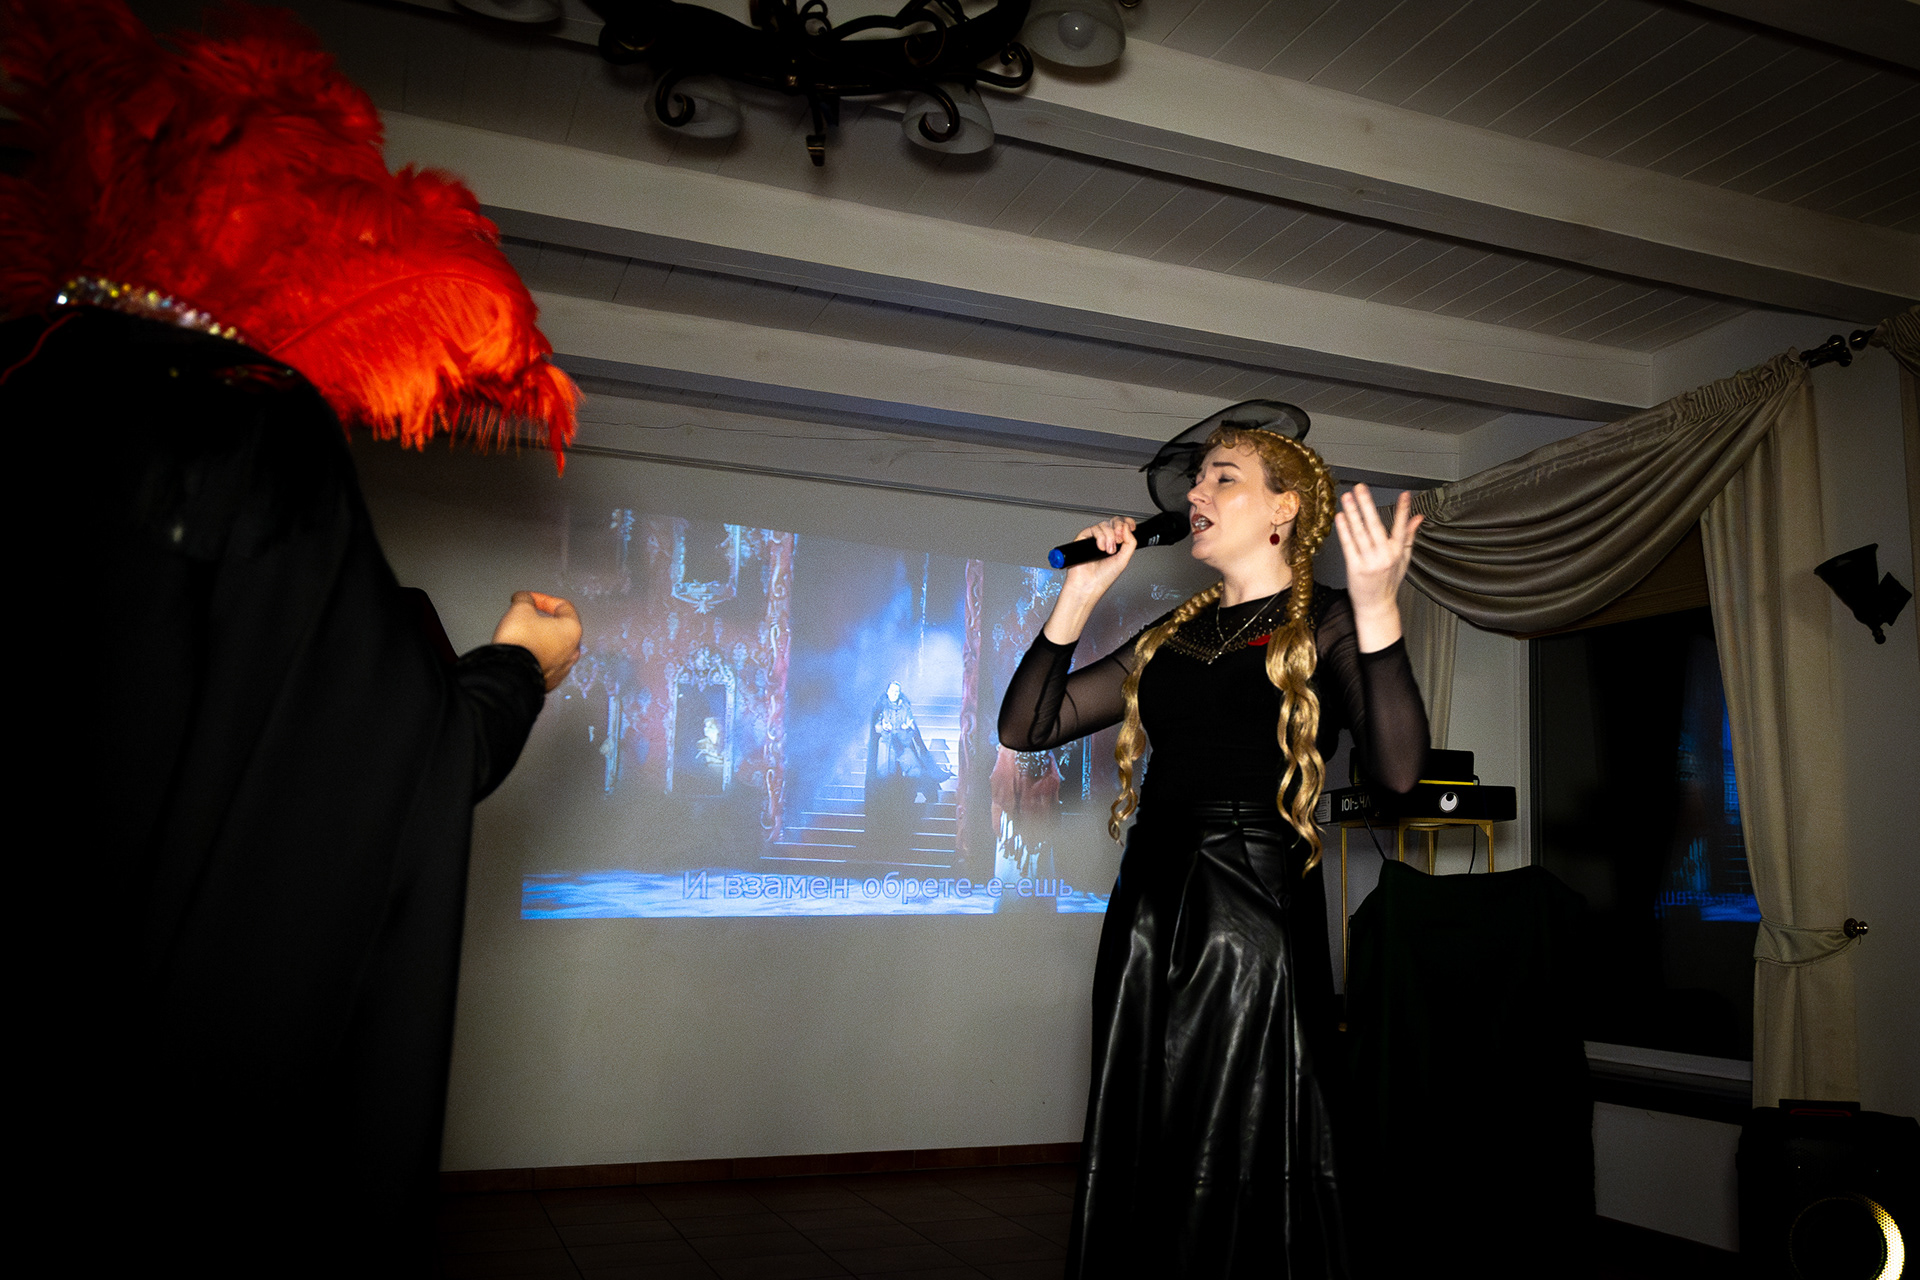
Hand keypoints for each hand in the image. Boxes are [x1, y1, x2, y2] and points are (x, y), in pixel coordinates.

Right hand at [492, 591, 582, 691]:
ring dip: (540, 639)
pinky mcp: (551, 681)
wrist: (510, 675)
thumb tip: (524, 598)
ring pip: (554, 647)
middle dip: (543, 620)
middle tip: (526, 617)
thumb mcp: (520, 610)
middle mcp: (572, 650)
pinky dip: (537, 656)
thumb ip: (525, 599)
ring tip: (523, 636)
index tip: (529, 599)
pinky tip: (524, 654)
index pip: (563, 606)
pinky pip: (546, 663)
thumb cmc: (520, 643)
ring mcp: (563, 668)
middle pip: (560, 628)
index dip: (544, 599)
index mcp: (572, 629)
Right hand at [1045, 517, 1136, 644]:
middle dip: (1119, 528)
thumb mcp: (1124, 560)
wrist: (1088, 585)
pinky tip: (1101, 548)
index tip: (1131, 527)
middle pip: (1113, 522)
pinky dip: (1100, 537)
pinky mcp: (1083, 538)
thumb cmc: (1102, 578)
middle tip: (1119, 540)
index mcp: (1115, 544)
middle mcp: (1105, 540)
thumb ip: (1130, 542)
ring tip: (1108, 551)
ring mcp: (1094, 539)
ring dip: (1109, 537)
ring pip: (1104, 525)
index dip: (1127, 523)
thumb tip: (1128, 528)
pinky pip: (1093, 529)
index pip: (1122, 526)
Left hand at [1334, 485, 1422, 650]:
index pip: (1401, 527)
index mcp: (1397, 552)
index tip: (1404, 495)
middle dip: (1367, 504)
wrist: (1376, 605)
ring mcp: (1369, 561)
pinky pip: (1348, 545)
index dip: (1403, 510)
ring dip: (1353, 513)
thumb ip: (1408, 536)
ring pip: (1360, 532)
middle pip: (1375, 525)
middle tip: (1361, 487)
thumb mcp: (1403, 559)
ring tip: (1347, 497)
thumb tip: (1418, 518)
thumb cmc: (1388, 582)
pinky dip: (1344, 530)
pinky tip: (1340, 517)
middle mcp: (1384, 556)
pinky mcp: (1354, 567)